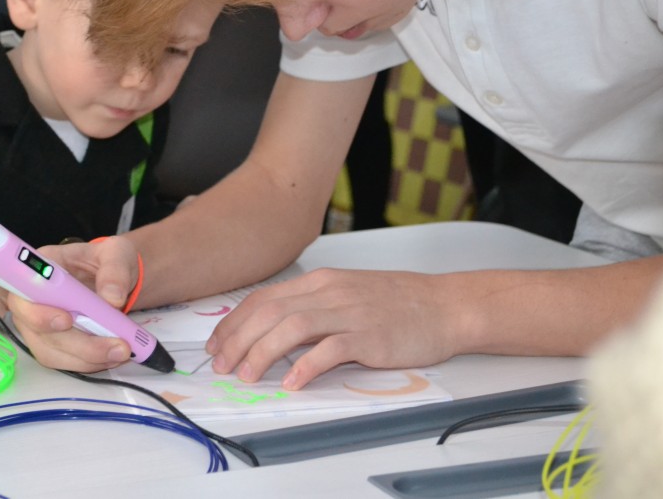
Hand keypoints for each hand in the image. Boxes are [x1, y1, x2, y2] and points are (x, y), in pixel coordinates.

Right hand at [8, 236, 138, 371]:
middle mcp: (32, 298)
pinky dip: (89, 362)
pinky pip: (63, 360)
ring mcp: (39, 324)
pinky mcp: (52, 342)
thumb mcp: (118, 254)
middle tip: (117, 346)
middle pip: (37, 329)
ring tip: (121, 352)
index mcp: (41, 268)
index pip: (23, 292)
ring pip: (49, 351)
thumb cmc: (109, 260)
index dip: (37, 311)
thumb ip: (115, 272)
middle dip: (78, 343)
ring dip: (86, 357)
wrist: (117, 278)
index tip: (66, 321)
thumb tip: (112, 299)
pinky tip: (113, 356)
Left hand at [206, 267, 459, 389]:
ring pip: (291, 327)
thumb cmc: (397, 303)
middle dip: (238, 340)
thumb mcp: (345, 294)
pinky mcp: (369, 336)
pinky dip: (306, 366)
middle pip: (269, 312)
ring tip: (247, 375)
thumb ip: (310, 307)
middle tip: (222, 364)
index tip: (217, 344)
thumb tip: (272, 331)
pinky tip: (292, 382)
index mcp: (319, 281)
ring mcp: (349, 313)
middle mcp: (328, 292)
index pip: (263, 298)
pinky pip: (330, 350)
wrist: (445, 305)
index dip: (234, 322)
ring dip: (262, 353)